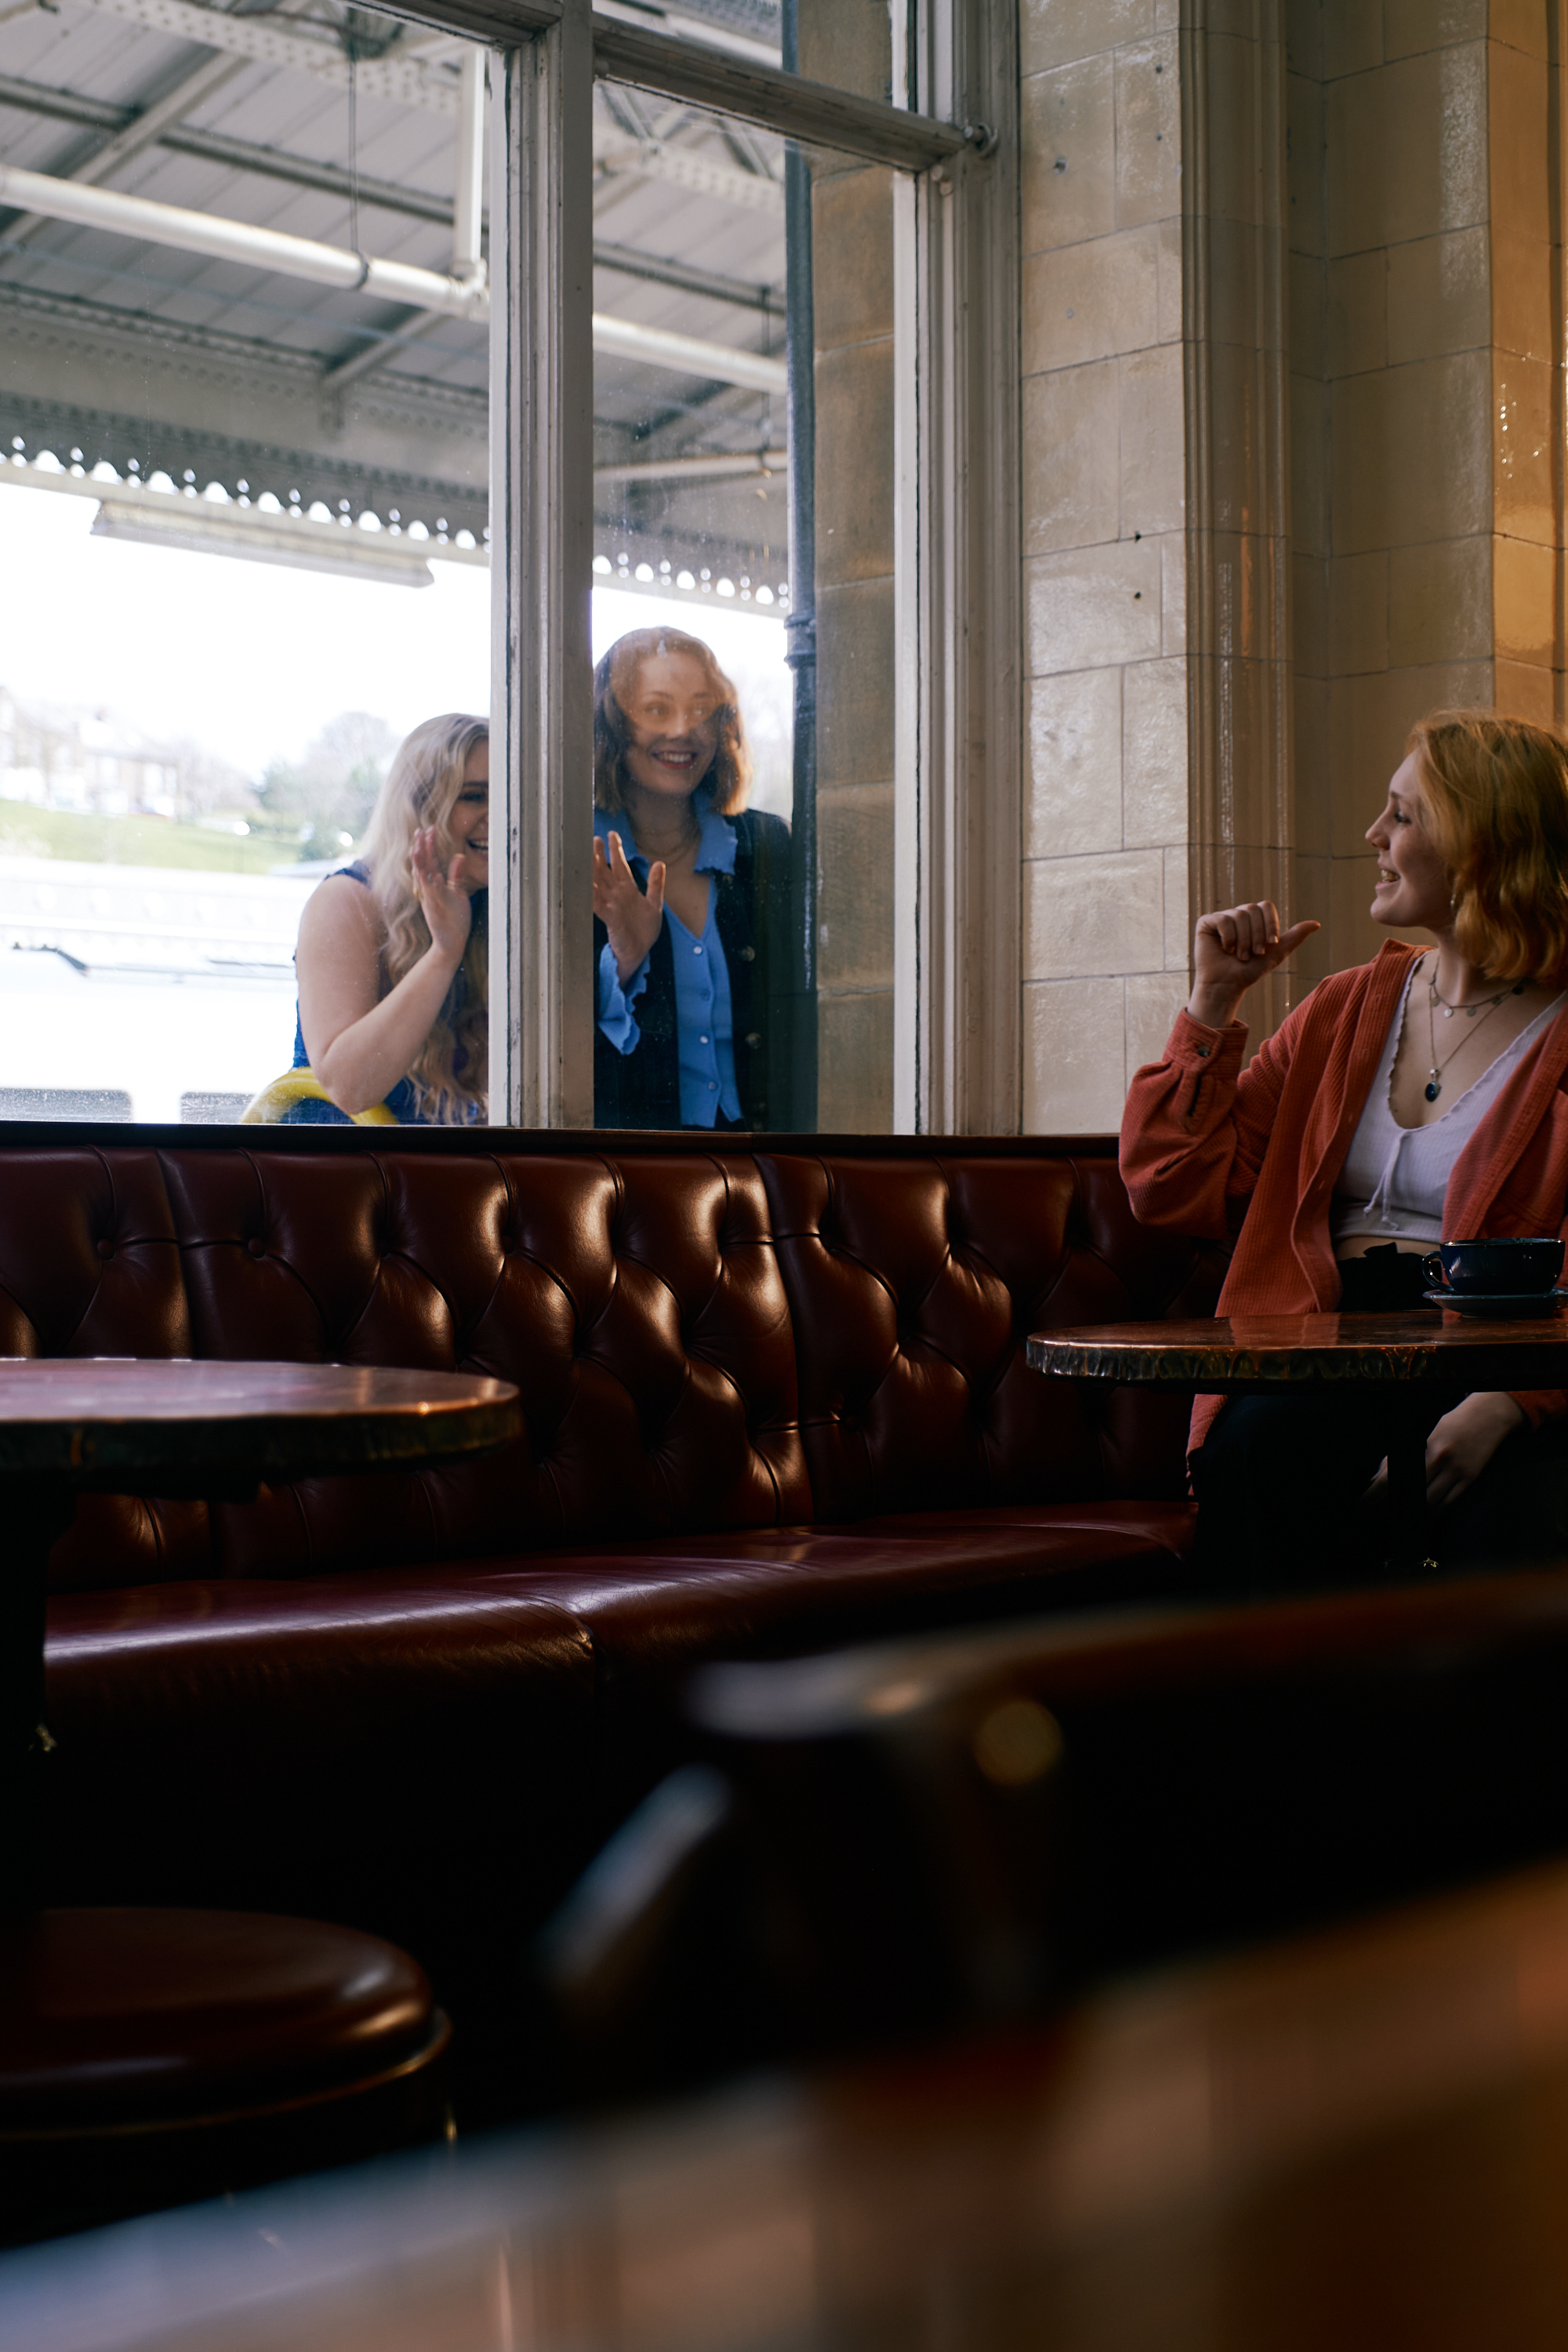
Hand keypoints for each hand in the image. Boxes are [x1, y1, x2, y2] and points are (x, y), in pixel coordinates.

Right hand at [411, 825, 473, 965]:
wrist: (450, 943)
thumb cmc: (454, 918)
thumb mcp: (457, 892)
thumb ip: (456, 874)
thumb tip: (459, 855)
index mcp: (433, 885)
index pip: (430, 861)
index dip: (429, 846)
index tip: (430, 829)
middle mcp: (428, 891)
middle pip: (422, 865)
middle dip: (422, 848)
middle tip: (421, 830)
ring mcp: (430, 900)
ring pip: (422, 877)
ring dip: (420, 862)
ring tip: (418, 846)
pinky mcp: (433, 911)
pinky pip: (430, 896)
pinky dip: (429, 885)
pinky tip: (429, 874)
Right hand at [593, 830, 664, 983]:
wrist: (639, 952)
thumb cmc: (644, 930)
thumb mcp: (655, 904)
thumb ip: (656, 884)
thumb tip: (660, 863)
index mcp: (627, 890)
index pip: (620, 865)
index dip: (615, 850)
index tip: (612, 834)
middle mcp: (616, 895)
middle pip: (605, 871)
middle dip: (599, 855)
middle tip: (593, 838)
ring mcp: (612, 905)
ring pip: (599, 884)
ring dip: (592, 871)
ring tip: (585, 856)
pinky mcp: (611, 919)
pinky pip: (599, 905)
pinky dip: (592, 896)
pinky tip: (586, 886)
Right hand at [1189, 900, 1320, 1027]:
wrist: (1229, 985)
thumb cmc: (1250, 971)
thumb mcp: (1277, 953)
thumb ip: (1295, 937)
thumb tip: (1316, 923)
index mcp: (1255, 918)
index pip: (1266, 906)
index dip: (1270, 924)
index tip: (1270, 943)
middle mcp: (1238, 915)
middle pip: (1253, 910)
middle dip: (1256, 936)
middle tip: (1253, 954)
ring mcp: (1222, 917)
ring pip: (1239, 916)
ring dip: (1243, 941)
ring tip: (1239, 956)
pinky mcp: (1206, 923)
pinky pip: (1223, 920)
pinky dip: (1228, 938)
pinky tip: (1225, 950)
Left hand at [1365, 1391, 1524, 1511]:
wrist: (1486, 1418)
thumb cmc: (1449, 1425)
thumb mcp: (1421, 1434)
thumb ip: (1398, 1456)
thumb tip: (1375, 1480)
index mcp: (1422, 1445)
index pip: (1391, 1477)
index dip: (1374, 1496)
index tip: (1362, 1507)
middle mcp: (1439, 1458)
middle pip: (1409, 1494)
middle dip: (1390, 1510)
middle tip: (1376, 1519)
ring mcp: (1456, 1470)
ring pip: (1430, 1503)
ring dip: (1412, 1517)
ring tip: (1397, 1523)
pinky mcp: (1470, 1479)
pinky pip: (1449, 1504)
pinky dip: (1433, 1515)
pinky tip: (1422, 1520)